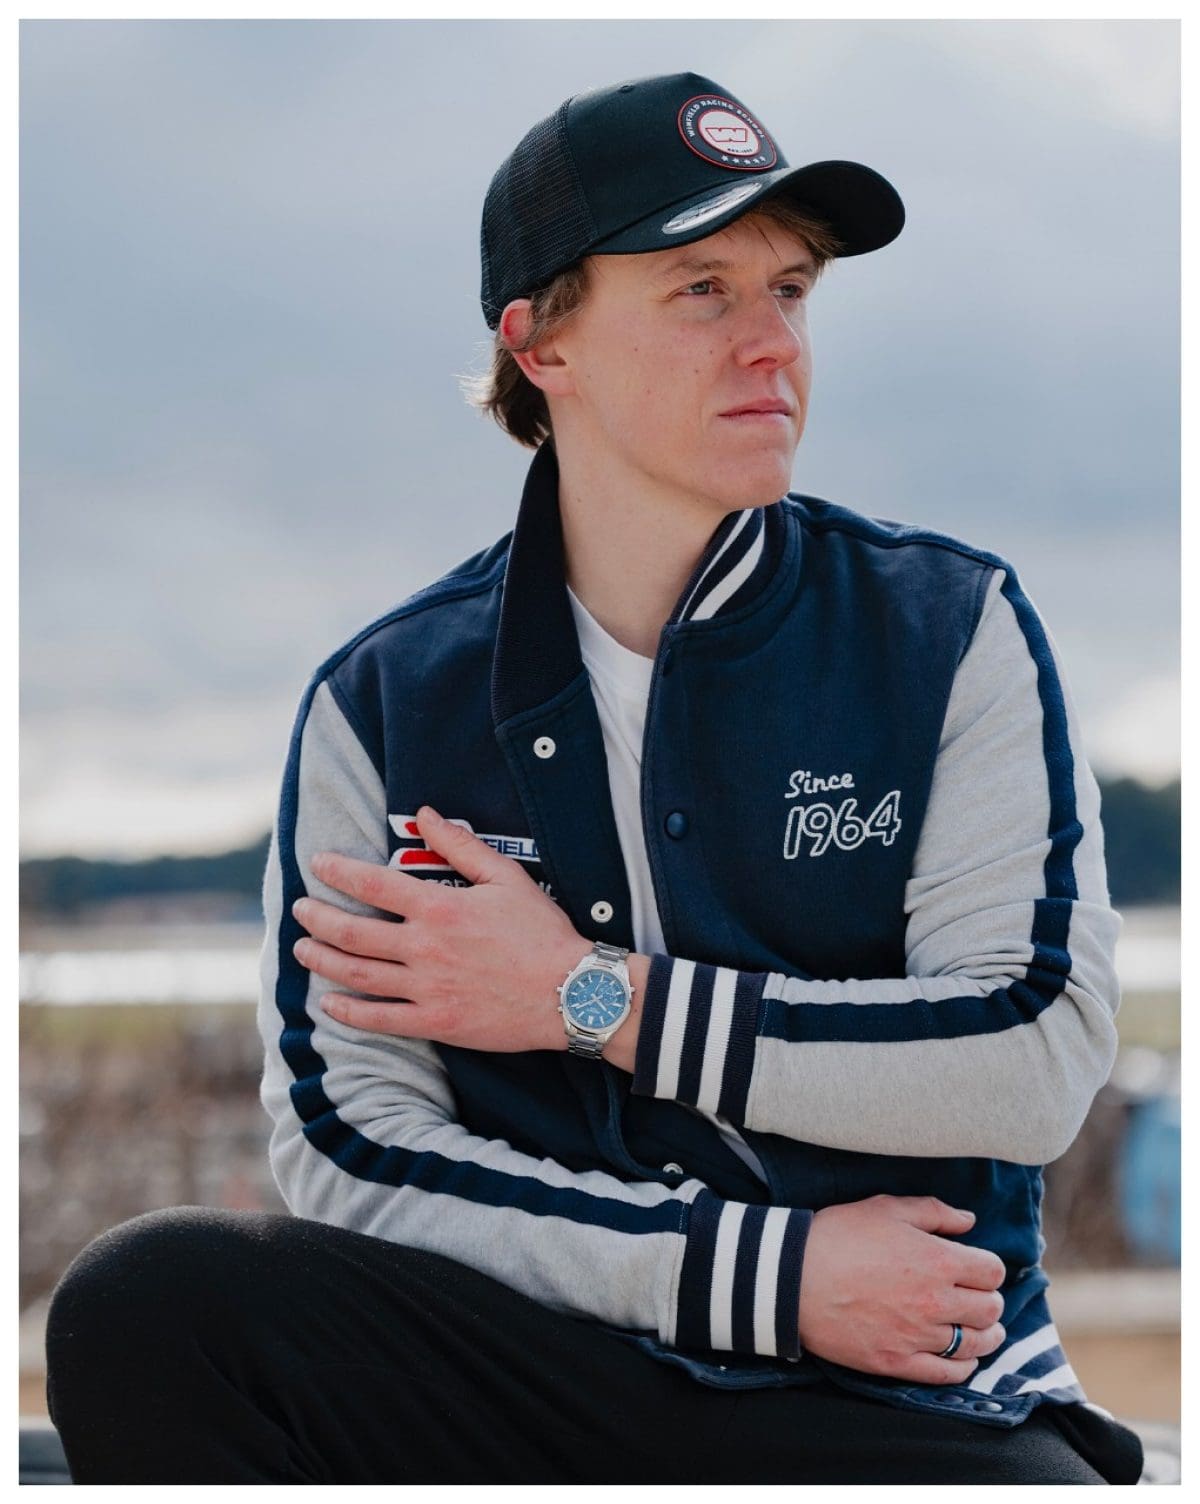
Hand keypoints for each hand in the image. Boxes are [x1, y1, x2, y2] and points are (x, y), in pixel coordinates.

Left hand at [291, 805, 590, 1051]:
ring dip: (322, 960)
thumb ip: (460, 845)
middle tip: (299, 909)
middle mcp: (423, 948)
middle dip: (317, 918)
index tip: (317, 865)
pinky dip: (347, 1012)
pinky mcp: (434, 1022)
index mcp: (439, 908)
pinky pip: (378, 1019)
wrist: (569, 992)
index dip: (338, 872)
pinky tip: (329, 1004)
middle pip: (352, 931)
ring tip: (302, 950)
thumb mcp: (505, 877)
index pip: (372, 884)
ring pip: (356, 974)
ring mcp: (425, 988)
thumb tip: (425, 814)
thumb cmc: (542, 932)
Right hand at [797, 1194, 1006, 1383]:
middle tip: (978, 1296)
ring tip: (983, 1329)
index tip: (977, 1267)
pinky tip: (961, 1357)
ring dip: (986, 1335)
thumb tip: (969, 1221)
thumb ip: (934, 1212)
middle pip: (990, 1308)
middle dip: (989, 1300)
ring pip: (976, 1344)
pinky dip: (964, 1367)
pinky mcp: (898, 1363)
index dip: (988, 1267)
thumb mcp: (886, 1208)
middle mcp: (936, 1301)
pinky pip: (948, 1374)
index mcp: (938, 1260)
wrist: (793, 1278)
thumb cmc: (839, 1236)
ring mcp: (918, 1336)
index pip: (992, 1271)